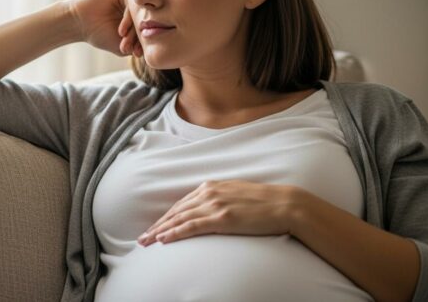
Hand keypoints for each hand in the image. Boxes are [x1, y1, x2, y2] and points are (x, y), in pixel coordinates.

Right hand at [63, 0, 142, 57]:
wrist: (80, 23)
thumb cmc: (100, 34)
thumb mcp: (122, 46)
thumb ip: (138, 46)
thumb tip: (156, 48)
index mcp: (138, 18)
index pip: (148, 28)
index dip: (143, 42)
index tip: (136, 54)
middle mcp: (137, 6)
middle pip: (146, 20)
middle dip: (138, 36)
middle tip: (128, 47)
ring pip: (141, 12)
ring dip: (133, 28)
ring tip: (122, 39)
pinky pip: (133, 2)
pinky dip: (128, 18)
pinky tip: (121, 30)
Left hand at [137, 180, 304, 245]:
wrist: (285, 204)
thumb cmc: (264, 203)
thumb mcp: (236, 195)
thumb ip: (220, 200)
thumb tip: (210, 210)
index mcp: (212, 186)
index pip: (181, 204)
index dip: (166, 217)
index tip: (154, 227)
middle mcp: (209, 193)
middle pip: (176, 211)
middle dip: (157, 225)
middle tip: (142, 238)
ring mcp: (214, 205)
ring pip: (179, 219)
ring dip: (160, 231)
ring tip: (146, 241)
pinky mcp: (221, 218)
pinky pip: (191, 226)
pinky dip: (175, 233)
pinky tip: (163, 239)